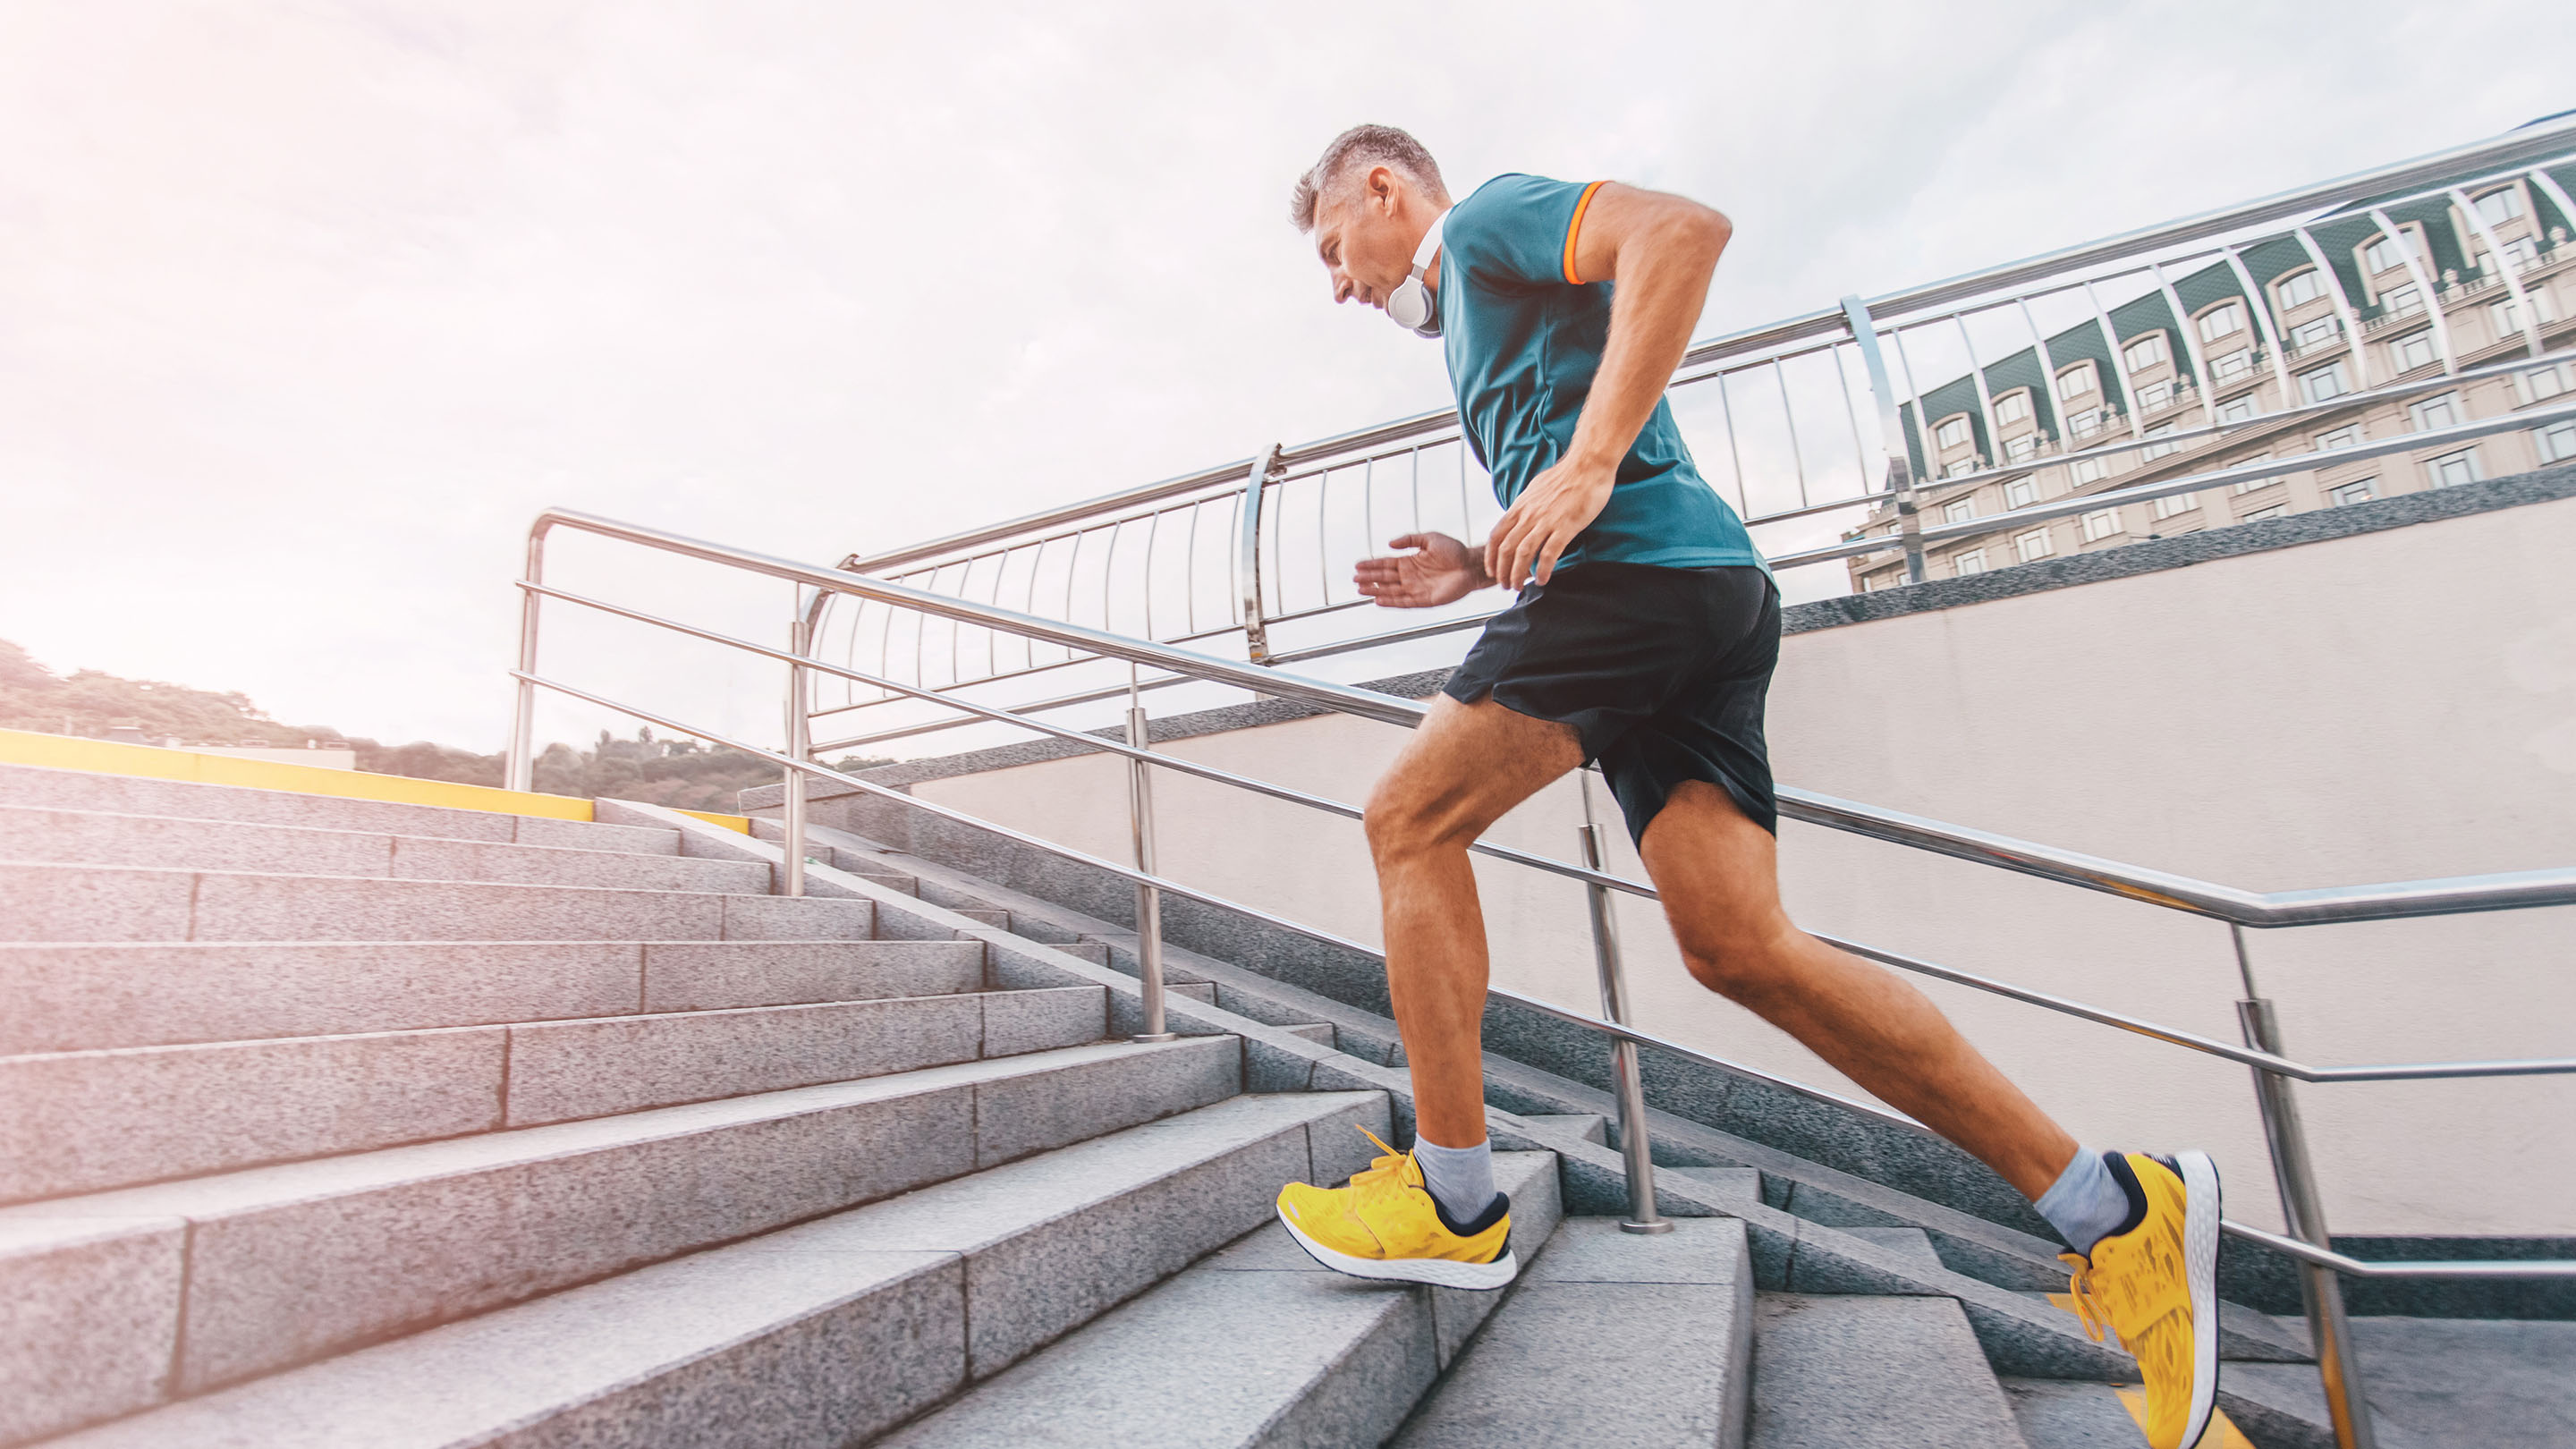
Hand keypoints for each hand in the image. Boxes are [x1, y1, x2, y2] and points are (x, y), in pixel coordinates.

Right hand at [1353, 532, 1489, 607]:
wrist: (1471, 565)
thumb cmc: (1454, 551)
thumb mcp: (1430, 538)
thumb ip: (1410, 539)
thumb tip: (1390, 544)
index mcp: (1410, 562)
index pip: (1386, 564)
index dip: (1372, 564)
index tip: (1357, 565)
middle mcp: (1410, 576)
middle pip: (1385, 578)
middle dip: (1369, 578)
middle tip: (1355, 578)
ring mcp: (1416, 589)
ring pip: (1391, 591)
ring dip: (1376, 590)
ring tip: (1361, 589)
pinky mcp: (1425, 600)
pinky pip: (1404, 602)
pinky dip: (1391, 602)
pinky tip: (1378, 600)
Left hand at [1485, 455, 1614, 587]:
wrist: (1587, 464)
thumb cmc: (1567, 475)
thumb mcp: (1536, 489)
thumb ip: (1527, 506)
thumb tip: (1522, 517)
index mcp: (1520, 506)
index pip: (1496, 535)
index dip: (1491, 556)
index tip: (1492, 570)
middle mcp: (1529, 515)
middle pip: (1506, 548)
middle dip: (1502, 571)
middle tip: (1505, 585)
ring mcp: (1546, 521)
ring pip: (1523, 553)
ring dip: (1518, 574)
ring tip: (1519, 586)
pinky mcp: (1565, 526)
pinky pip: (1549, 554)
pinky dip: (1543, 570)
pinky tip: (1543, 579)